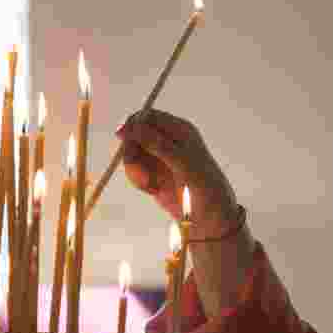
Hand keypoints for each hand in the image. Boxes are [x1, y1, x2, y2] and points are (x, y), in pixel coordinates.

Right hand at [116, 109, 237, 237]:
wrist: (209, 216)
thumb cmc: (203, 185)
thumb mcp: (182, 162)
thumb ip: (158, 144)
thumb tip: (133, 127)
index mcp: (180, 130)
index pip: (149, 116)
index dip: (133, 124)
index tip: (122, 137)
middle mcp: (168, 140)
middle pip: (134, 135)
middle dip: (131, 152)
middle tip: (138, 172)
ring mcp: (159, 157)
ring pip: (132, 154)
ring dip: (135, 171)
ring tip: (149, 186)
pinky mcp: (153, 174)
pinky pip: (135, 171)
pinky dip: (138, 180)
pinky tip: (152, 190)